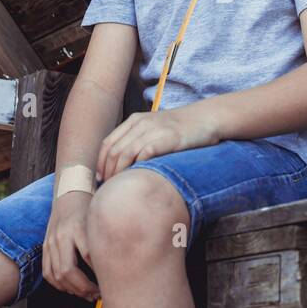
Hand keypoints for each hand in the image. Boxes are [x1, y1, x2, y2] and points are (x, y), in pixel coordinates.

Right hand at [43, 191, 99, 301]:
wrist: (69, 195)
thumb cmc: (90, 209)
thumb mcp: (100, 221)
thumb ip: (106, 240)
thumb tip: (121, 264)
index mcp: (78, 227)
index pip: (88, 256)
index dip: (99, 273)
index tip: (110, 283)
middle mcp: (62, 236)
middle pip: (68, 270)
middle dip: (84, 288)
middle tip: (98, 294)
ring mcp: (51, 242)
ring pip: (57, 275)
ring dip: (72, 290)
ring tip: (87, 294)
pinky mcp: (45, 246)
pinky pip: (47, 272)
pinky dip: (58, 285)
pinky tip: (71, 289)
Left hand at [96, 106, 220, 180]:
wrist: (206, 118)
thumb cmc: (181, 129)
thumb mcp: (155, 128)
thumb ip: (139, 139)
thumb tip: (123, 165)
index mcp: (135, 120)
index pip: (108, 143)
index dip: (100, 163)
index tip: (100, 179)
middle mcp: (141, 123)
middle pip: (114, 151)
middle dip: (108, 172)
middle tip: (108, 188)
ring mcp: (153, 130)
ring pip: (125, 154)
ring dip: (118, 173)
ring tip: (118, 188)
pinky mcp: (166, 138)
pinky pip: (144, 154)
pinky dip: (136, 168)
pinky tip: (136, 180)